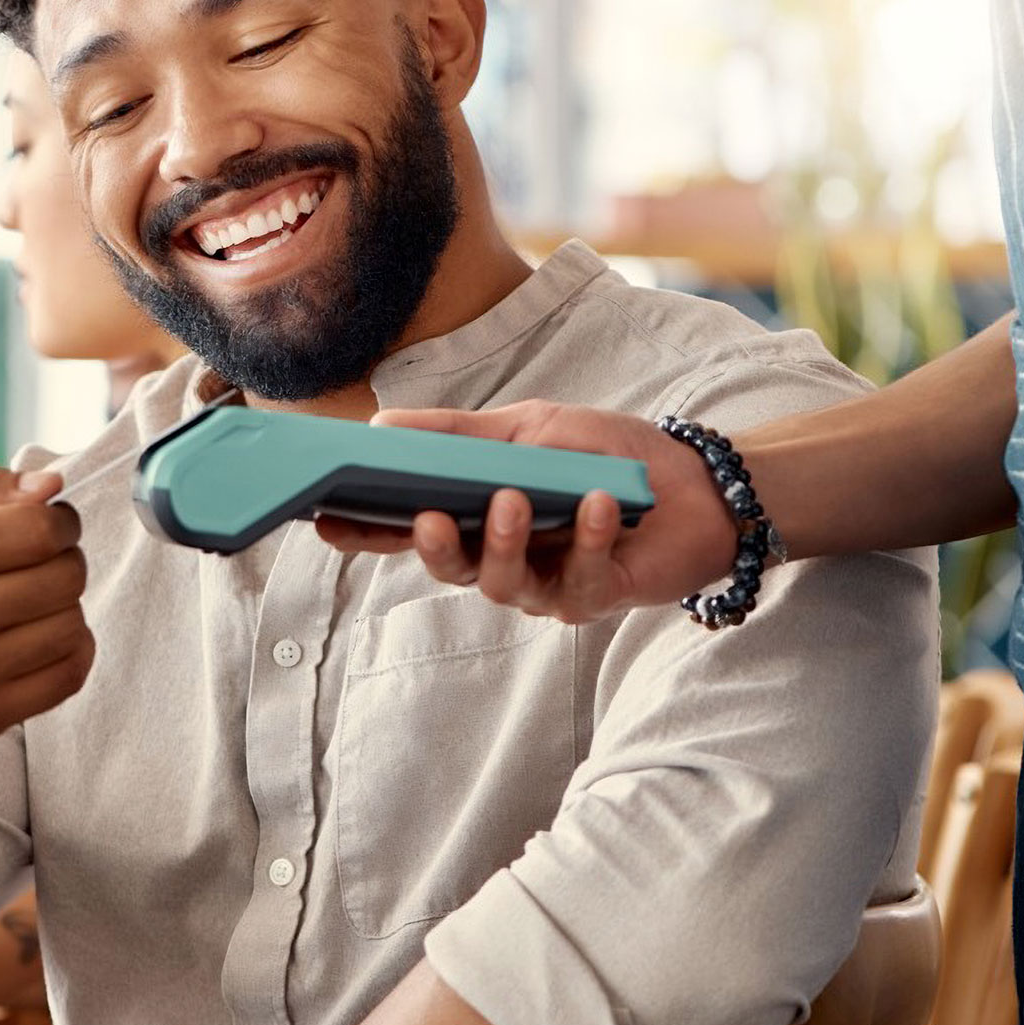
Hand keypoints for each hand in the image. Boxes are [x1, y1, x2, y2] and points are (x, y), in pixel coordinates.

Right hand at [0, 466, 93, 749]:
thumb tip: (51, 486)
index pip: (41, 530)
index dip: (62, 520)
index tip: (53, 524)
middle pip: (65, 577)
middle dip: (66, 560)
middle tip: (43, 562)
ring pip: (72, 625)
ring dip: (66, 606)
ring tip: (36, 601)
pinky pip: (68, 675)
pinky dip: (71, 650)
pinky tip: (44, 636)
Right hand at [313, 400, 735, 623]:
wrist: (700, 481)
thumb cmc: (609, 454)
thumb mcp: (528, 427)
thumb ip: (457, 435)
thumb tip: (379, 426)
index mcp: (475, 517)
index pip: (405, 530)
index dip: (363, 531)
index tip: (323, 518)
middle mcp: (501, 559)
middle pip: (446, 568)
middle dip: (432, 546)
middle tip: (426, 516)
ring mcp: (545, 585)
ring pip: (501, 584)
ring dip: (504, 542)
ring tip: (516, 500)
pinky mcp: (594, 598)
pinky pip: (577, 580)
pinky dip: (584, 538)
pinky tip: (594, 505)